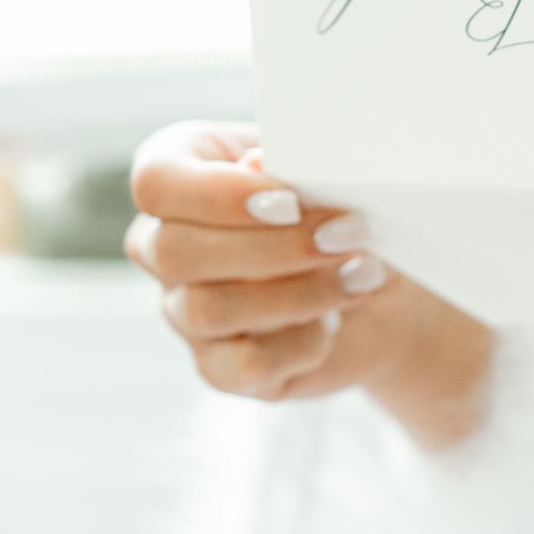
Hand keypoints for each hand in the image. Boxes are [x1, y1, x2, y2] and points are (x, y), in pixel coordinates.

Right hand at [126, 121, 491, 442]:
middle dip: (275, 246)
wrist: (376, 281)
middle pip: (176, 252)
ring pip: (209, 309)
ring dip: (300, 293)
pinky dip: (303, 343)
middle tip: (348, 235)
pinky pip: (246, 363)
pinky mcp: (218, 367)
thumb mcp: (324, 176)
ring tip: (362, 274)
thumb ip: (291, 167)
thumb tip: (259, 165)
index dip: (217, 195)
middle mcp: (161, 245)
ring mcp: (182, 311)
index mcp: (176, 177)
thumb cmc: (339, 208)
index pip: (157, 183)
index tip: (290, 201)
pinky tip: (336, 323)